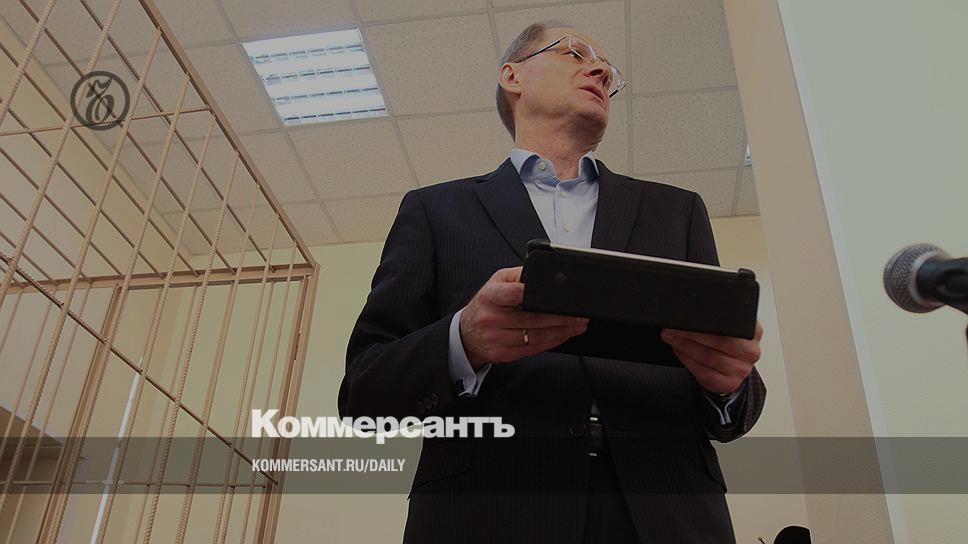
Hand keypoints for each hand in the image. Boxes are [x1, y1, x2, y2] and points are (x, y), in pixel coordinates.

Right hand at [460, 266, 589, 369]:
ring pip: (536, 336)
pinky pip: (533, 349)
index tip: (555, 296)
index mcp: (489, 296)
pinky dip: (552, 342)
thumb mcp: (495, 283)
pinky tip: (563, 336)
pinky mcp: (502, 354)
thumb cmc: (485, 306)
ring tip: (577, 325)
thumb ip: (517, 276)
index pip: (512, 293)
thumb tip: (540, 274)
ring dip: (562, 332)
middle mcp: (491, 318)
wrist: (466, 334)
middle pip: (532, 319)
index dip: (533, 294)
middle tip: (579, 315)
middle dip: (561, 317)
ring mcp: (496, 338)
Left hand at [660, 322, 763, 394]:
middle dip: (690, 334)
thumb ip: (718, 317)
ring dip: (685, 346)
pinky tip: (680, 352)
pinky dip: (688, 361)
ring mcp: (741, 369)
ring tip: (671, 337)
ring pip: (709, 357)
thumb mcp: (727, 325)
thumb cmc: (725, 341)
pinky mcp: (729, 383)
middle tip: (672, 328)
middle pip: (719, 341)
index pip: (730, 324)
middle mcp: (751, 351)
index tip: (688, 317)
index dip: (706, 322)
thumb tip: (692, 308)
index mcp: (753, 331)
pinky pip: (705, 373)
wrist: (732, 364)